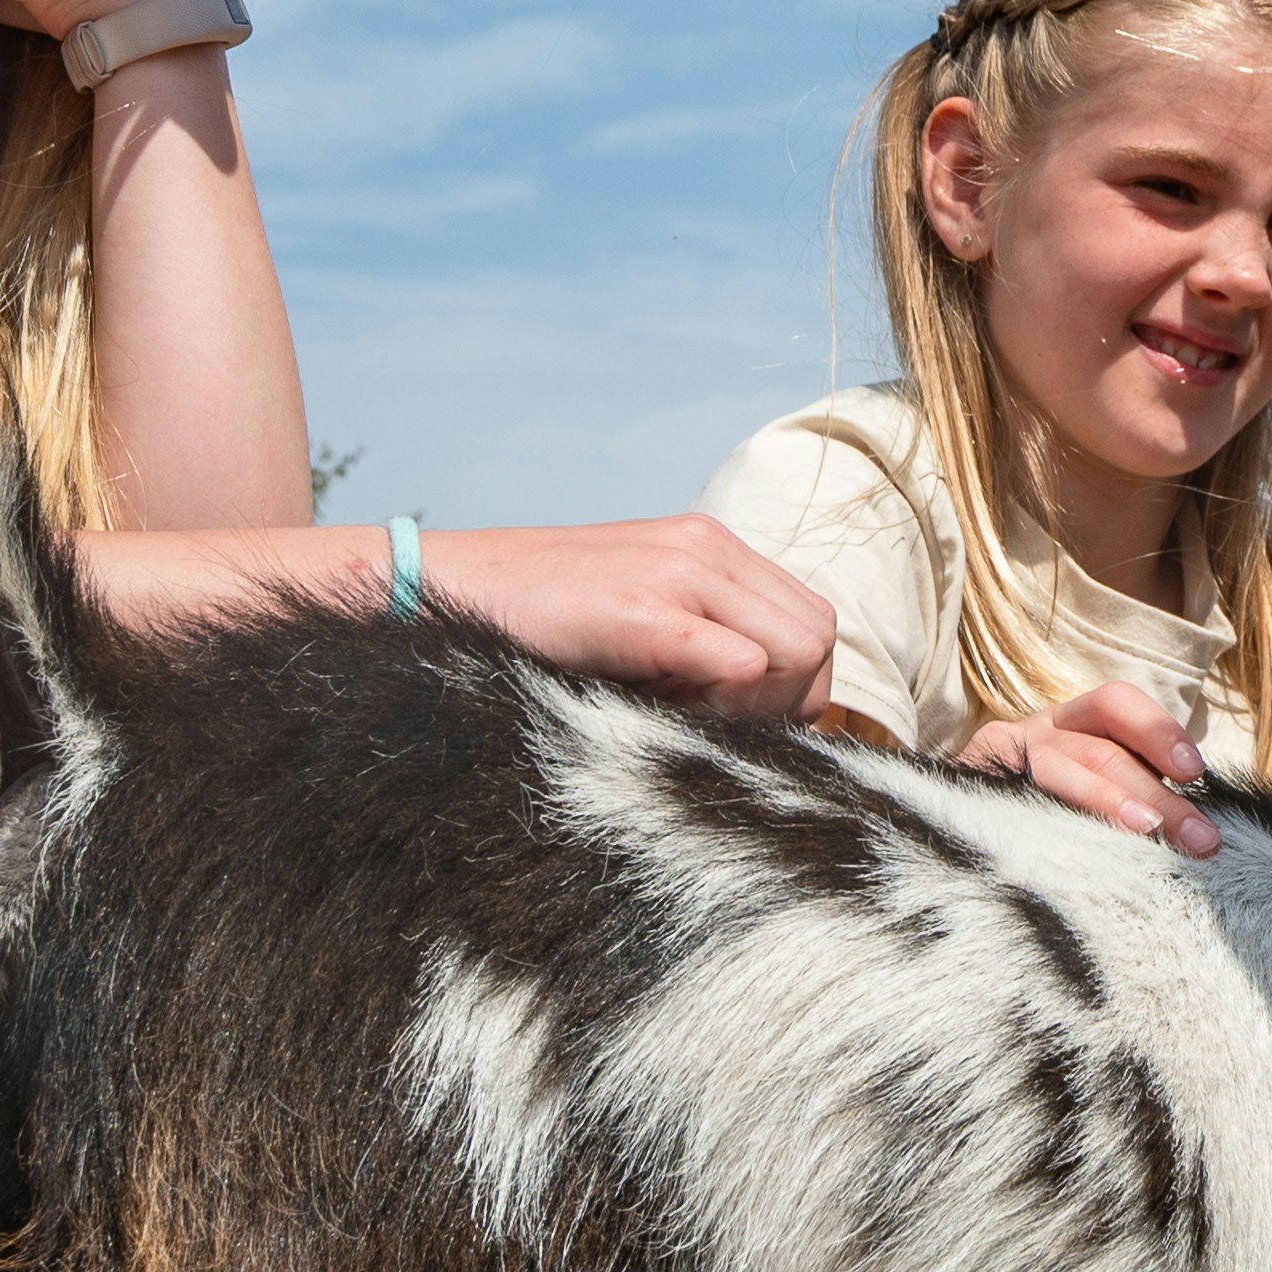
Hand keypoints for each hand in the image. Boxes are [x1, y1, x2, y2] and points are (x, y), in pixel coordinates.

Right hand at [407, 513, 834, 722]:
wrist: (451, 589)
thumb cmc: (542, 624)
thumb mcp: (640, 623)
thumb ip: (704, 645)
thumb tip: (767, 708)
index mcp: (713, 549)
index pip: (812, 623)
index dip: (792, 685)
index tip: (733, 716)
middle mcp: (709, 548)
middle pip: (819, 638)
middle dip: (789, 700)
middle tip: (718, 722)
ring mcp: (681, 570)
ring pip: (799, 649)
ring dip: (760, 702)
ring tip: (688, 711)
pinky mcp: (645, 608)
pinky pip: (742, 660)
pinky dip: (728, 698)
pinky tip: (669, 706)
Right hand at [960, 679, 1219, 856]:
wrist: (941, 829)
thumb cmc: (1043, 816)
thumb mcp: (1088, 789)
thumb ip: (1134, 794)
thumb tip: (1199, 832)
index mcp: (1070, 723)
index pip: (1115, 703)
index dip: (1158, 730)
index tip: (1194, 772)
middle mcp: (1033, 733)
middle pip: (1101, 750)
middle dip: (1158, 795)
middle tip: (1202, 840)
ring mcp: (995, 764)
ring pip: (1058, 771)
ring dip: (1111, 803)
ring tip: (1149, 833)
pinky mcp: (964, 795)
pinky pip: (1013, 807)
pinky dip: (1053, 830)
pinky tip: (1080, 860)